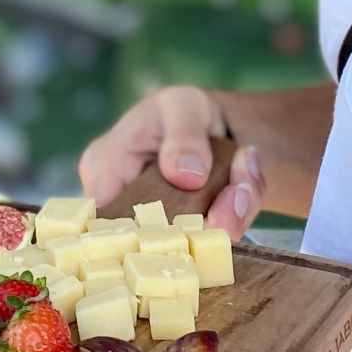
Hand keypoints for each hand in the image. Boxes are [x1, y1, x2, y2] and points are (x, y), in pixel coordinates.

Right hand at [76, 84, 266, 239]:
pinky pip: (217, 238)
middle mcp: (123, 207)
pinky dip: (241, 213)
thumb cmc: (181, 112)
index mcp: (104, 170)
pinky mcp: (188, 237)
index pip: (106, 223)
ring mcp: (158, 227)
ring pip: (193, 244)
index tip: (195, 220)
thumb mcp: (182, 107)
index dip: (145, 234)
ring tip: (246, 179)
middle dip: (209, 219)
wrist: (212, 127)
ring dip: (232, 215)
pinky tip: (247, 181)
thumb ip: (183, 136)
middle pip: (156, 240)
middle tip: (241, 190)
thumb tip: (185, 175)